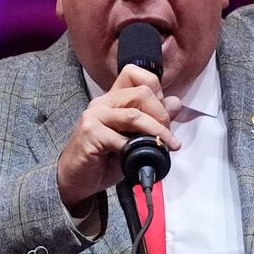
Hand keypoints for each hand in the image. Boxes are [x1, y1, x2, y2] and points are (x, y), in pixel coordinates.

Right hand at [57, 64, 181, 210]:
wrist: (77, 179)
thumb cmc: (105, 159)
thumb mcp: (135, 138)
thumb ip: (153, 119)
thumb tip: (175, 103)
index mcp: (115, 98)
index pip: (136, 74)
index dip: (157, 90)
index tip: (165, 114)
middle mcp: (104, 102)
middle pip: (142, 92)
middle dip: (162, 115)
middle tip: (167, 136)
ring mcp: (95, 115)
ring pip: (134, 114)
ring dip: (155, 131)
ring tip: (165, 146)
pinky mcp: (90, 132)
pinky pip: (120, 137)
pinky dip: (134, 148)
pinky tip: (138, 156)